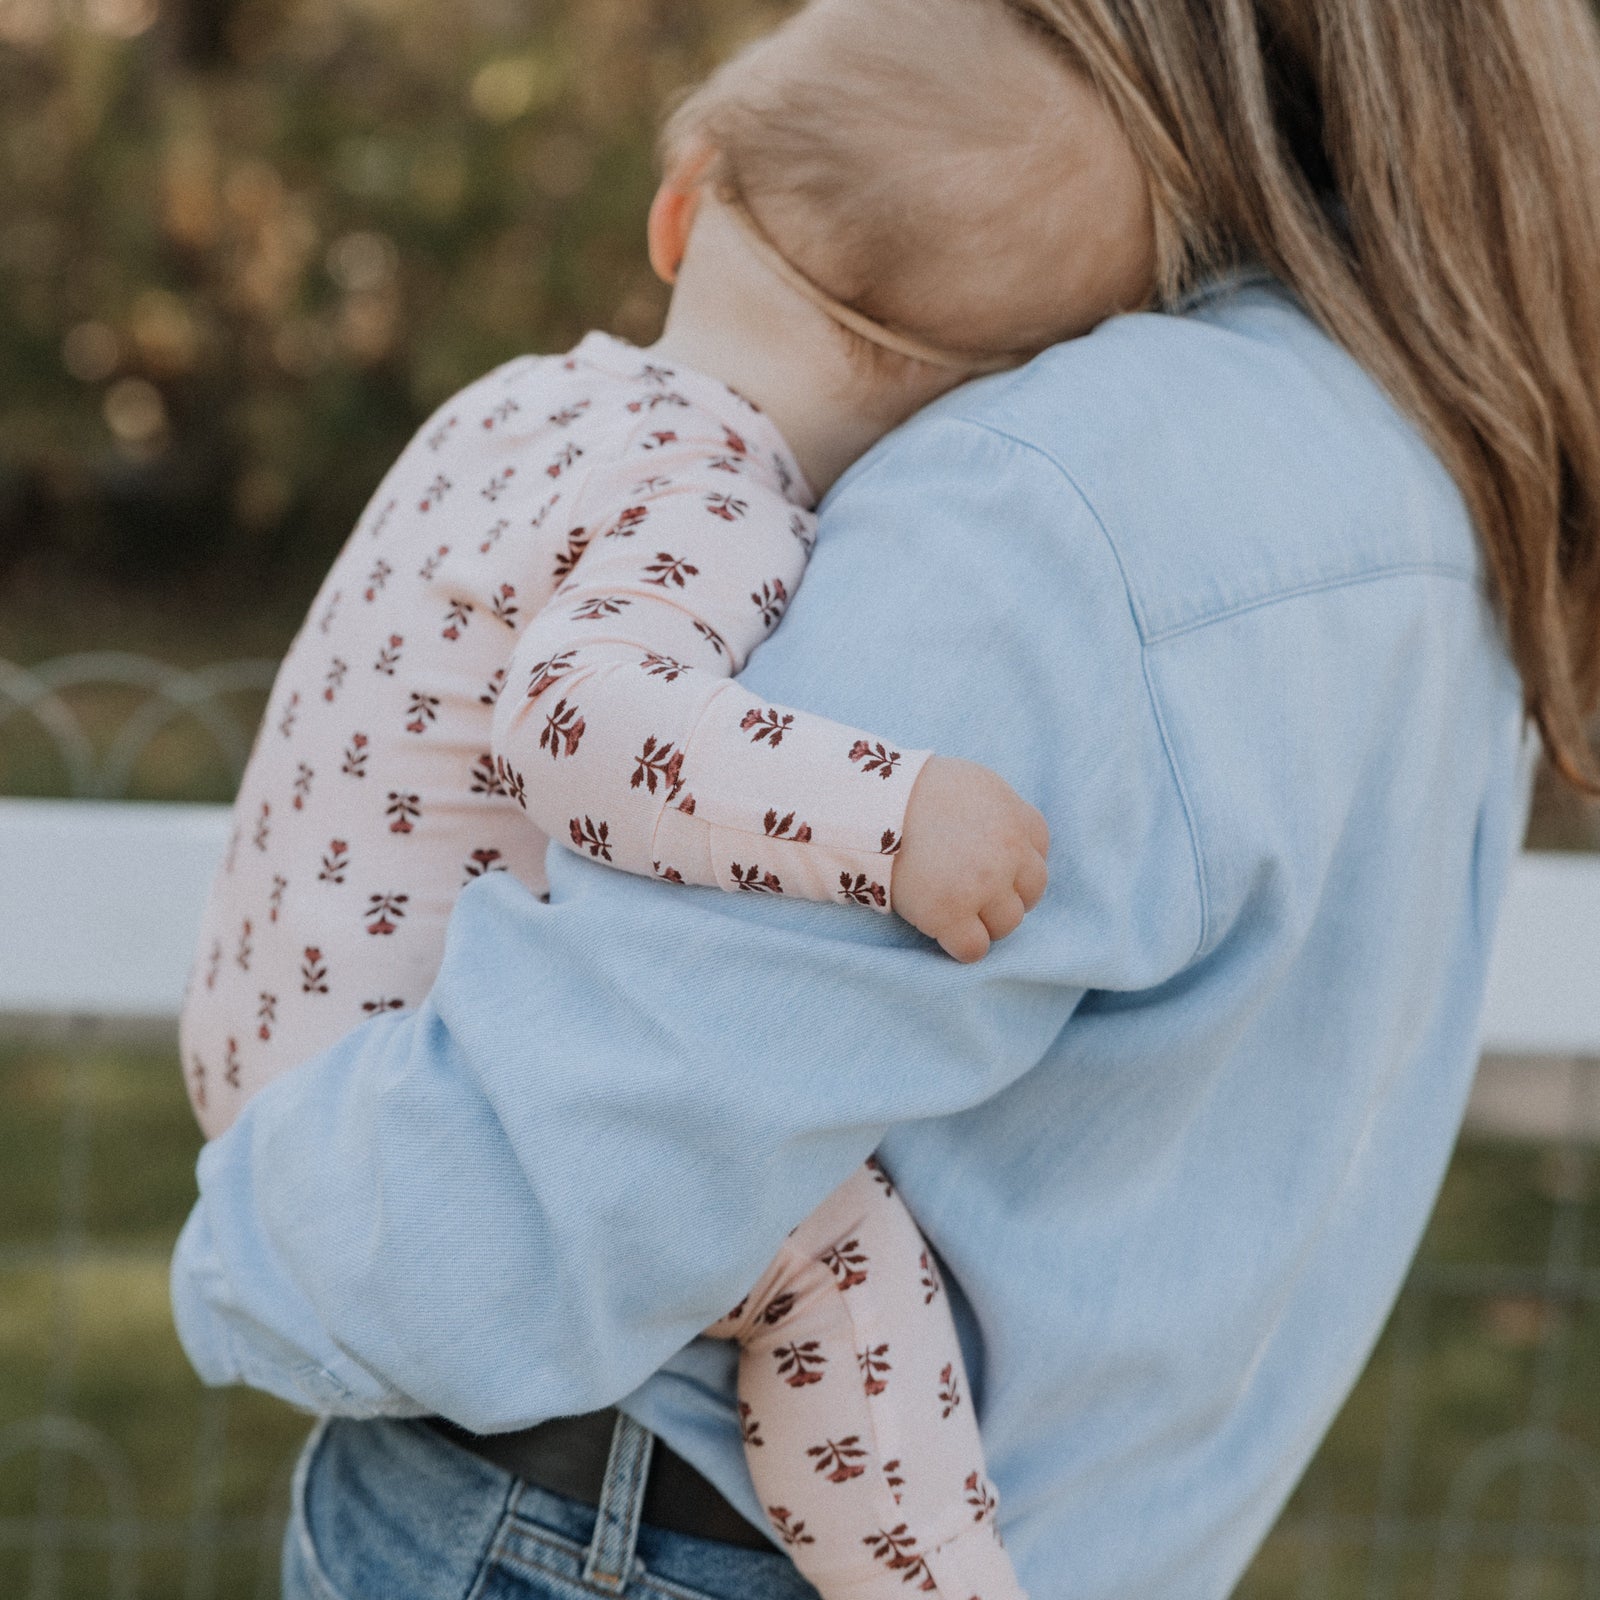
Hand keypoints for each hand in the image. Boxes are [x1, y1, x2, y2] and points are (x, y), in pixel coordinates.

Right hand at [892, 756, 1049, 962]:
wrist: (873, 803)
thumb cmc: (912, 787)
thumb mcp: (972, 782)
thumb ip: (997, 808)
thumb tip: (1001, 830)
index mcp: (1015, 818)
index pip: (1039, 851)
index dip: (1016, 863)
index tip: (993, 866)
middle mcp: (1009, 854)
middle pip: (1032, 892)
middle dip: (1007, 895)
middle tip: (975, 893)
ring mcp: (982, 887)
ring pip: (1007, 924)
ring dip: (986, 922)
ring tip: (957, 912)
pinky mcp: (950, 915)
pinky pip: (974, 948)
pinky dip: (963, 945)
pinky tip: (945, 932)